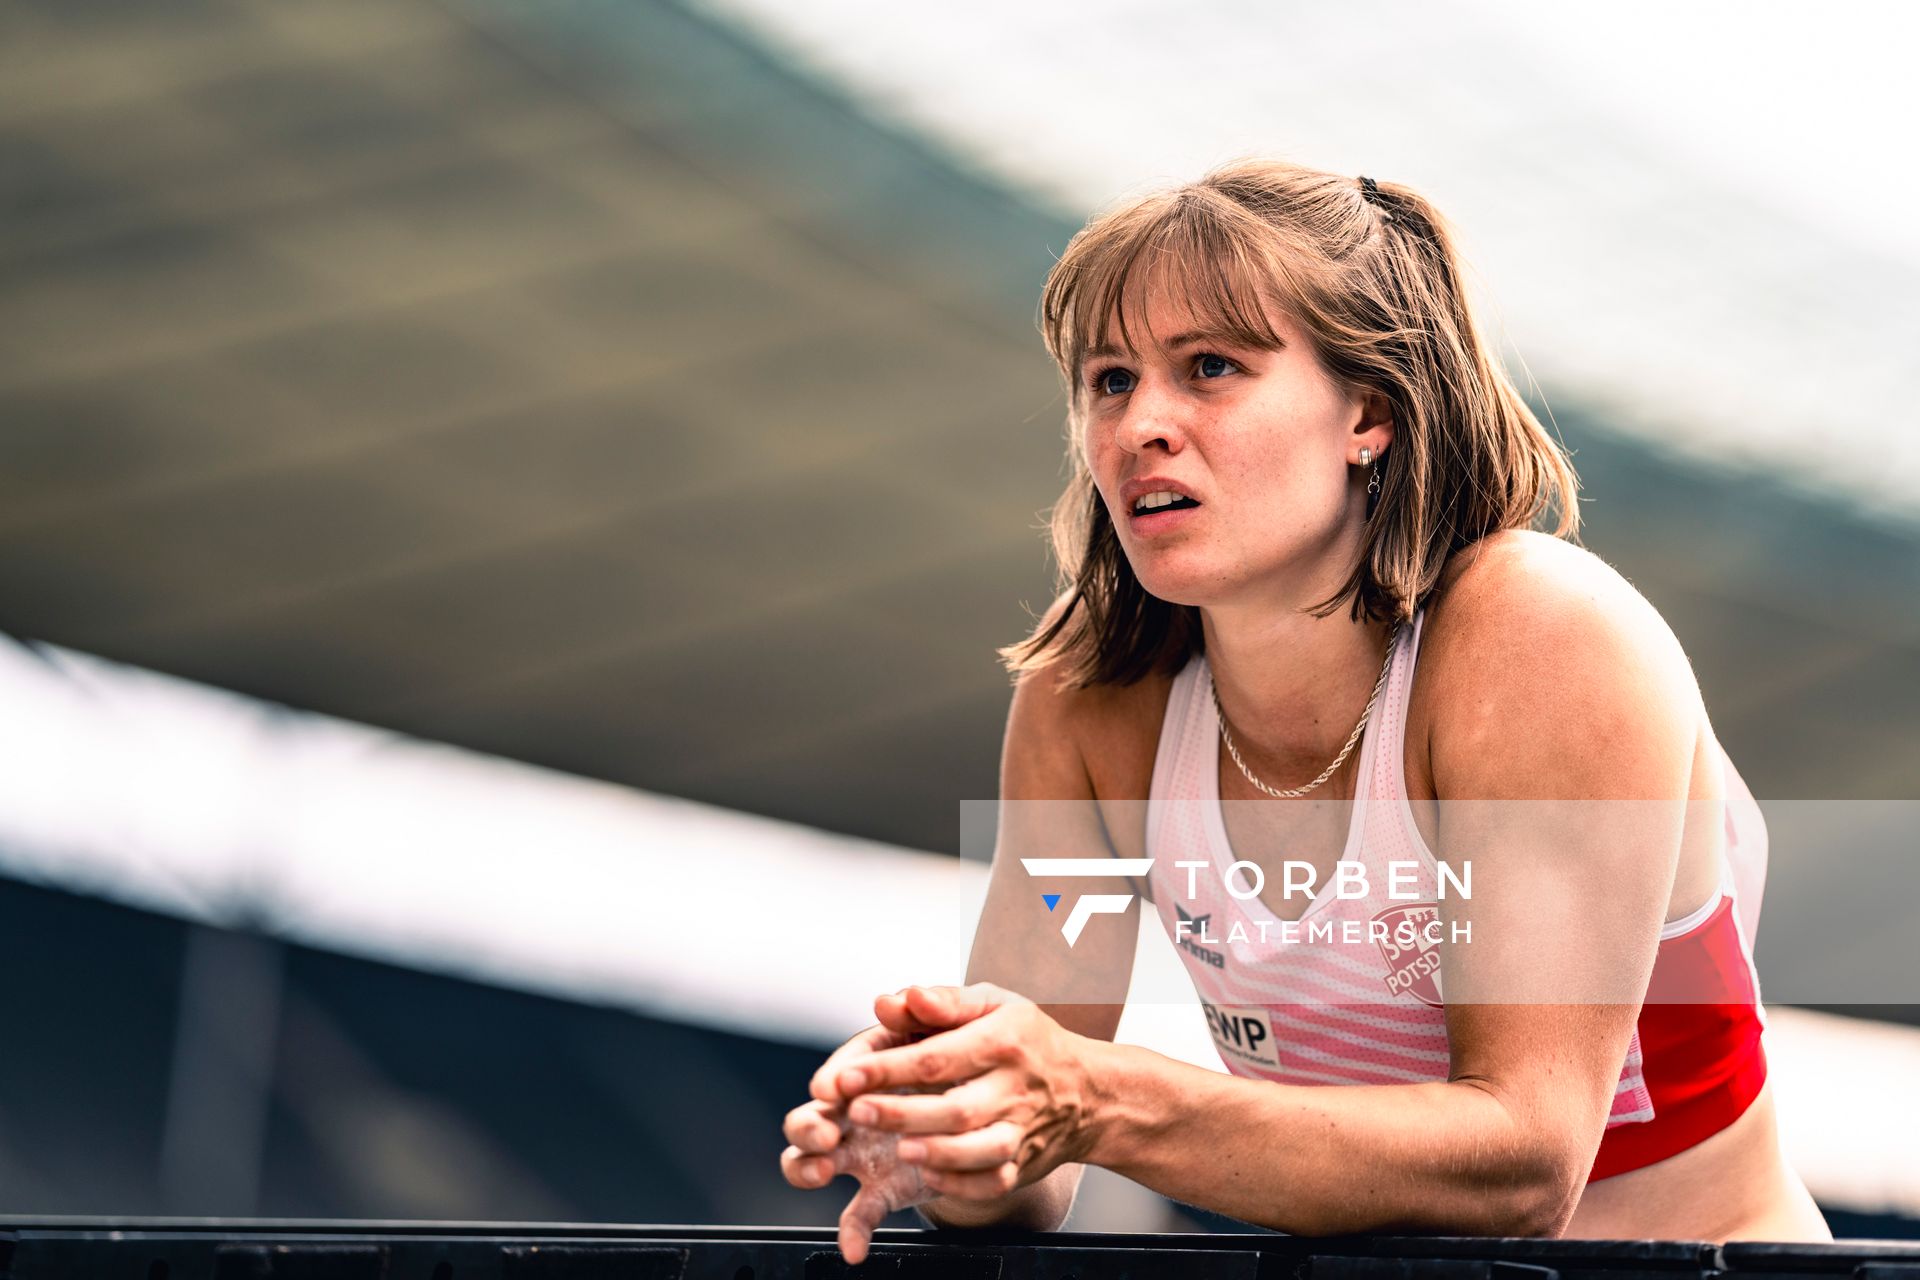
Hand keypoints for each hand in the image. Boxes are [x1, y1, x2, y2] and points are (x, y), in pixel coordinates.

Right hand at [781, 986, 993, 1262]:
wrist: (1023, 1099)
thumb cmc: (984, 1051)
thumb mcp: (972, 1017)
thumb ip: (936, 1005)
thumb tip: (894, 999)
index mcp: (876, 1065)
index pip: (844, 1069)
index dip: (836, 1077)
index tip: (835, 1086)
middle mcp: (858, 1108)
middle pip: (811, 1116)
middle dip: (808, 1124)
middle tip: (827, 1130)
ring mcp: (866, 1150)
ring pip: (814, 1161)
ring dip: (807, 1168)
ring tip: (822, 1170)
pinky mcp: (885, 1187)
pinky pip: (859, 1212)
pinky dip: (852, 1232)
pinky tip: (855, 1249)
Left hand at [825, 983, 1101, 1202]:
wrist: (1089, 1091)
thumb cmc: (1027, 1041)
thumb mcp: (994, 1004)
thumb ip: (943, 1001)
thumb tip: (898, 999)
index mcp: (1000, 1040)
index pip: (937, 1057)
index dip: (888, 1068)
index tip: (845, 1077)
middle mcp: (1013, 1088)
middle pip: (956, 1108)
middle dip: (903, 1114)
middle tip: (857, 1113)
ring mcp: (1021, 1129)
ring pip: (982, 1152)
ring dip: (939, 1154)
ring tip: (900, 1150)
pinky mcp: (1024, 1164)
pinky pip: (996, 1182)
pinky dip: (964, 1186)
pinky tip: (932, 1177)